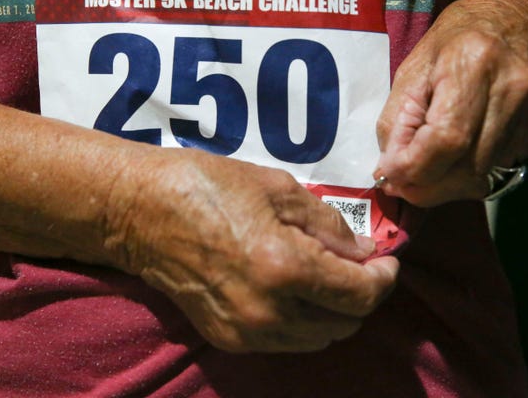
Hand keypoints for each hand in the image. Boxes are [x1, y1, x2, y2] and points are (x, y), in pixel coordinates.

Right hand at [103, 147, 398, 352]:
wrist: (141, 211)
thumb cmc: (207, 186)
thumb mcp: (278, 188)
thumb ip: (330, 226)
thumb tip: (362, 253)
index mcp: (286, 269)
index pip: (362, 295)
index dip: (385, 278)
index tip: (387, 260)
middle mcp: (270, 313)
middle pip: (345, 324)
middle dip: (360, 294)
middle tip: (355, 263)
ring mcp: (246, 333)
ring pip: (317, 339)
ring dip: (332, 311)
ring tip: (323, 274)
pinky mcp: (226, 339)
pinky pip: (284, 341)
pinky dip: (301, 320)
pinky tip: (290, 288)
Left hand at [375, 0, 527, 206]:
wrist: (518, 19)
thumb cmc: (454, 41)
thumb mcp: (411, 70)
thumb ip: (396, 122)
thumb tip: (390, 171)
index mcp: (472, 65)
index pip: (446, 139)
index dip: (413, 167)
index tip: (388, 175)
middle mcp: (510, 91)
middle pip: (467, 169)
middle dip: (425, 187)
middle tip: (399, 184)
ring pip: (483, 179)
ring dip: (444, 187)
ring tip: (422, 170)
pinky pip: (499, 172)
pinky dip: (467, 176)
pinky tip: (453, 158)